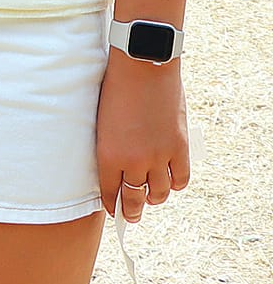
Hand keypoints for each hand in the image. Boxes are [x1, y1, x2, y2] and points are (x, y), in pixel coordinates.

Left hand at [95, 53, 189, 221]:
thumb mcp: (101, 121)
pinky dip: (176, 185)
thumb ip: (110, 146)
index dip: (111, 204)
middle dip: (130, 211)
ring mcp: (159, 156)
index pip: (109, 191)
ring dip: (154, 198)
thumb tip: (118, 166)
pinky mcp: (179, 148)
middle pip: (134, 198)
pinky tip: (171, 183)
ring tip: (151, 198)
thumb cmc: (114, 87)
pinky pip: (181, 179)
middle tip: (130, 217)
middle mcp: (133, 161)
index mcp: (107, 154)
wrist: (142, 67)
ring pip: (159, 193)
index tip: (112, 210)